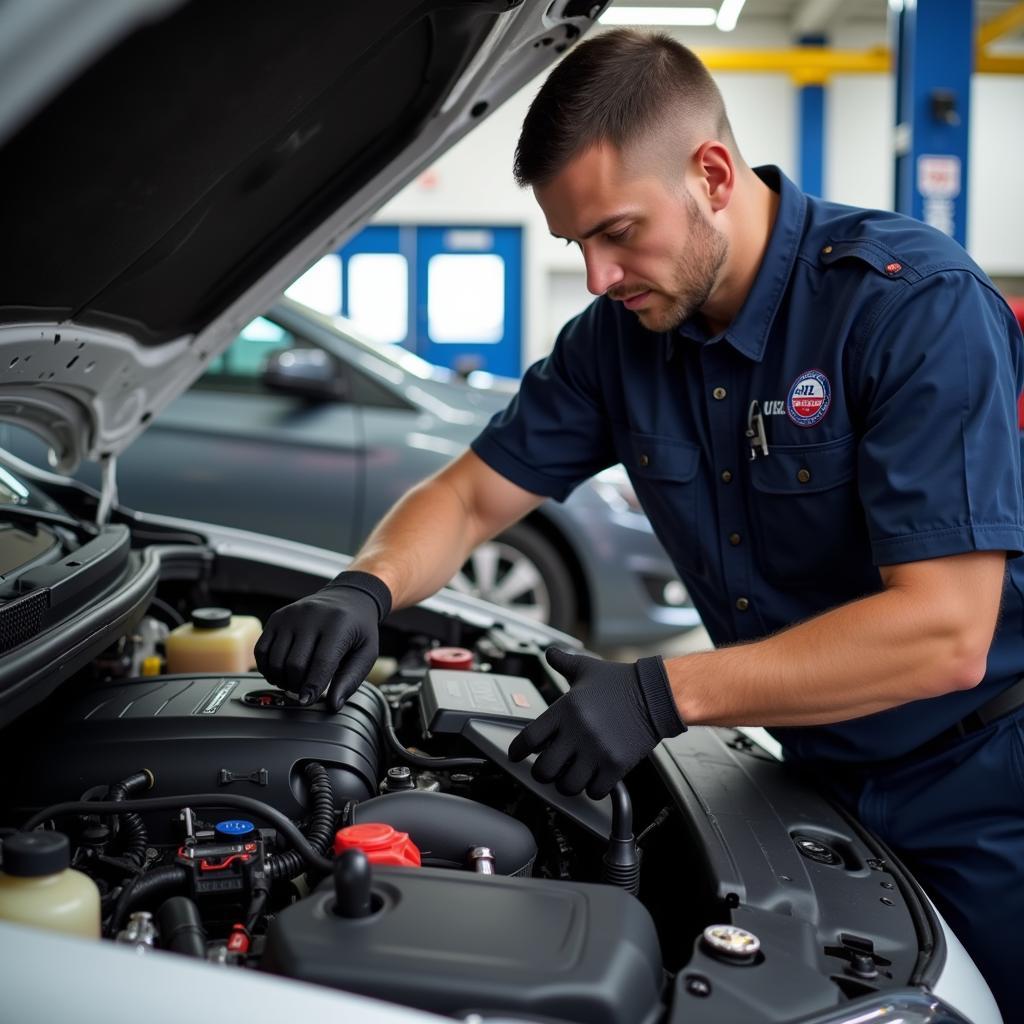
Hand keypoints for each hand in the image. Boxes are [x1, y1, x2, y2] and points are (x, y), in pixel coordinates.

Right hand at [254, 571, 391, 710]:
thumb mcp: (366, 652)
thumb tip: (334, 705)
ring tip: (294, 683)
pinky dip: (266, 667)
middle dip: (297, 685)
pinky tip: (279, 673)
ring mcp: (291, 616)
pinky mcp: (277, 617)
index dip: (312, 686)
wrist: (347, 597)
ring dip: (281, 679)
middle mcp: (312, 617)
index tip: (307, 701)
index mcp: (338, 625)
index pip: (321, 662)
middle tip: (305, 691)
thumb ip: (351, 679)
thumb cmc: (358, 628)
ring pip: (276, 659)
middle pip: (295, 664)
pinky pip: (262, 649)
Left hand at [508, 648, 684, 798]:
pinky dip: (591, 789)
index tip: (516, 756)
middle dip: (542, 773)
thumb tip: (550, 653)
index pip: (529, 738)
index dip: (517, 751)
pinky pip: (594, 791)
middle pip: (544, 770)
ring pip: (568, 786)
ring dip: (566, 784)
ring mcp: (597, 751)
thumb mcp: (587, 668)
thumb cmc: (621, 681)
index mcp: (565, 709)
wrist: (655, 693)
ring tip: (569, 776)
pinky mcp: (616, 765)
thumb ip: (564, 662)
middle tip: (546, 770)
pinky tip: (592, 779)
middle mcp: (578, 732)